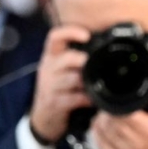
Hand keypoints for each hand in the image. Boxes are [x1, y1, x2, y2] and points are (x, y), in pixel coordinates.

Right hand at [30, 26, 93, 143]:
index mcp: (51, 56)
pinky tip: (93, 100)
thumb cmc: (59, 88)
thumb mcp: (61, 69)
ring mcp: (49, 86)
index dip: (70, 32)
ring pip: (73, 79)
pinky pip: (75, 98)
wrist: (43, 116)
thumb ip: (77, 58)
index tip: (86, 35)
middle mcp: (48, 68)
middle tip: (97, 66)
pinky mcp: (54, 102)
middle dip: (85, 61)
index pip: (55, 37)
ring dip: (89, 83)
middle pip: (68, 58)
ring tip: (98, 85)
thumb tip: (104, 46)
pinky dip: (88, 99)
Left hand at [92, 86, 147, 148]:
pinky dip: (99, 134)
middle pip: (110, 123)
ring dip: (101, 121)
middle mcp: (135, 144)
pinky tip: (103, 128)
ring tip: (107, 115)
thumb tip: (146, 81)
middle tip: (111, 105)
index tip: (115, 98)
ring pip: (102, 133)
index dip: (115, 104)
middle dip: (107, 111)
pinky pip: (101, 145)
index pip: (122, 114)